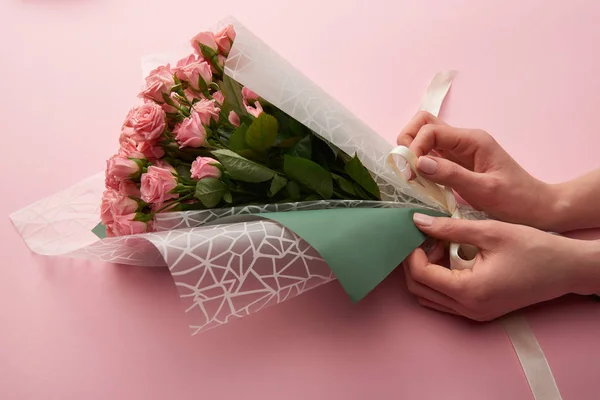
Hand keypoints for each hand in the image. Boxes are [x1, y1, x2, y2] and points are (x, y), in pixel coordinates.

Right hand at [396, 111, 556, 229]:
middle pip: (424, 124)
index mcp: (472, 140)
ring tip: (410, 176)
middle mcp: (463, 140)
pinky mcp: (456, 164)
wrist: (537, 209)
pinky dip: (419, 164)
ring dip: (412, 152)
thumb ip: (451, 175)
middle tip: (406, 168)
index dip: (415, 147)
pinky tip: (420, 182)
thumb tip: (418, 163)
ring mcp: (459, 151)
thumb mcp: (484, 190)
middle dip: (408, 141)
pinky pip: (431, 155)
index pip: (430, 130)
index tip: (410, 173)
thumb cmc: (515, 200)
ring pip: (424, 138)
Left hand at [403, 213, 599, 320]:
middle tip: (427, 237)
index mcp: (469, 291)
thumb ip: (449, 227)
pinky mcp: (480, 311)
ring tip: (440, 245)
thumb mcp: (490, 231)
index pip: (421, 275)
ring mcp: (474, 313)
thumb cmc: (533, 247)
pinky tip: (451, 256)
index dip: (412, 252)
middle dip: (416, 262)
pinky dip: (440, 279)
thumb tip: (418, 221)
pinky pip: (446, 300)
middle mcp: (468, 309)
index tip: (417, 231)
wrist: (567, 269)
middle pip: (419, 289)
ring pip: (430, 296)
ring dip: (426, 271)